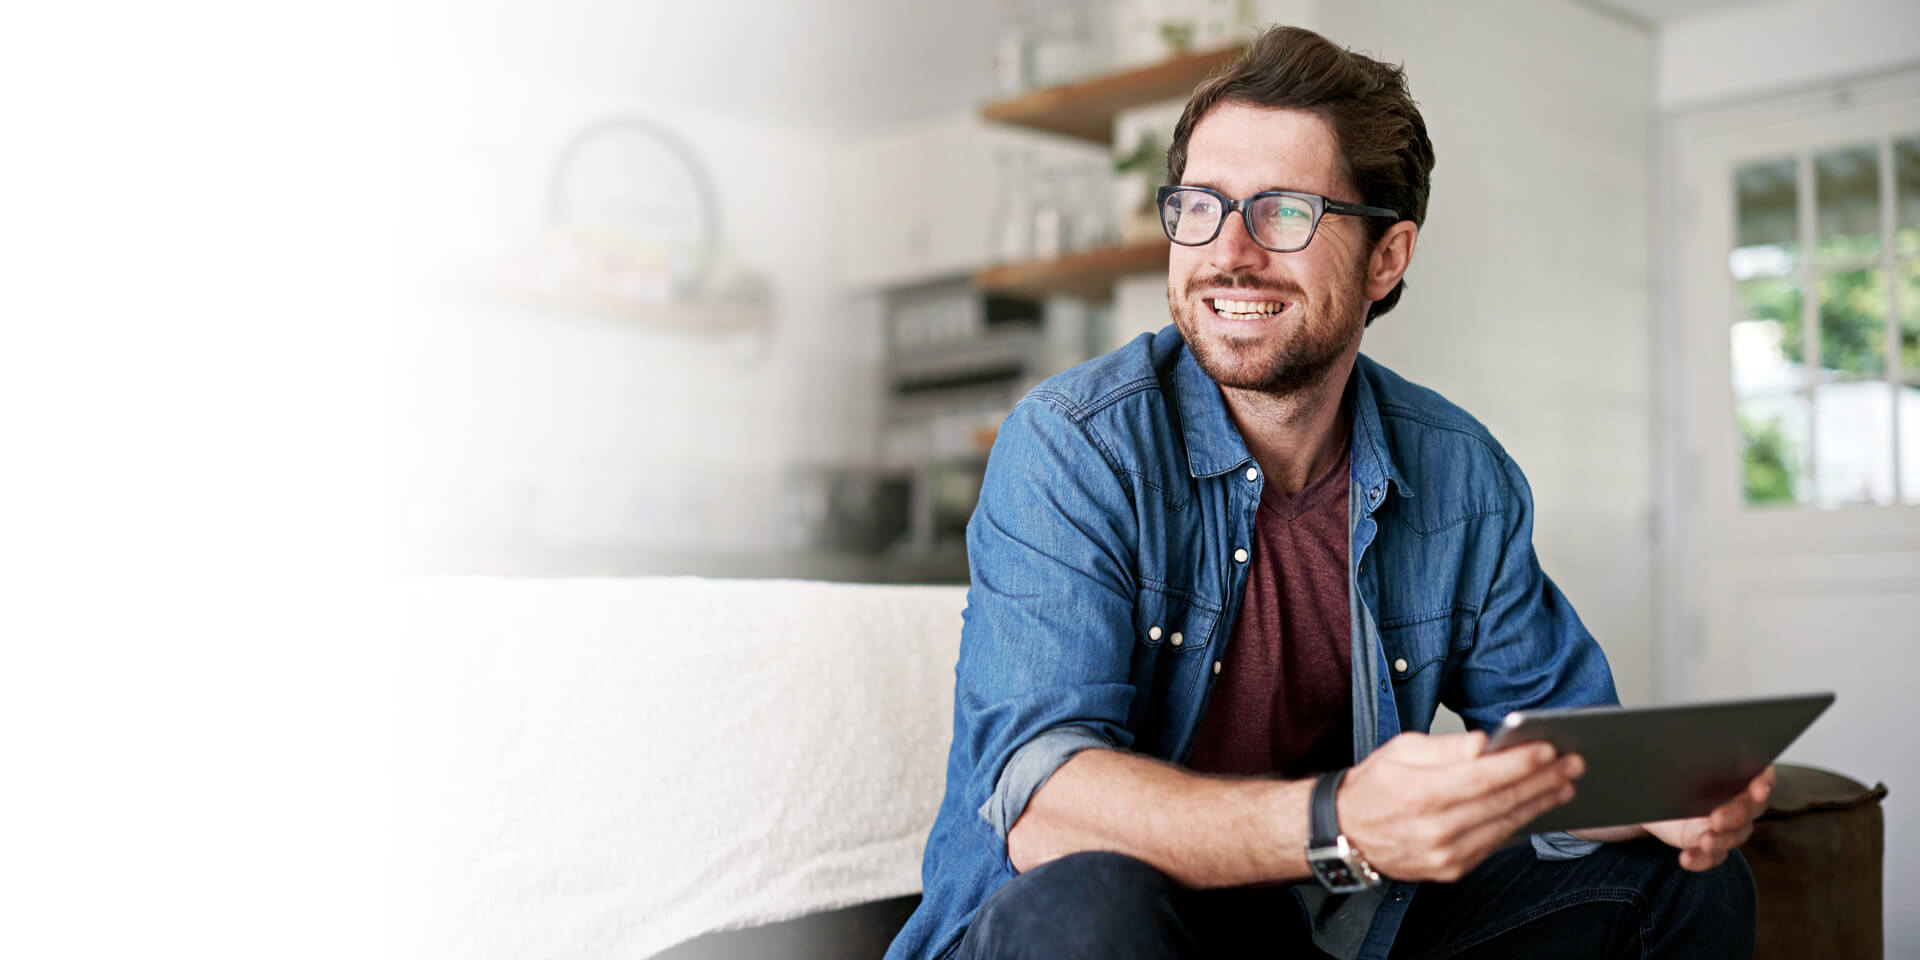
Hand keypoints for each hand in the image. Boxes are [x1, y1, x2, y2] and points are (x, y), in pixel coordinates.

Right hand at [1338, 731, 1582, 882]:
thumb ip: (1444, 747)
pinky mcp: (1452, 869)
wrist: (1347, 832)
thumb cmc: (1375, 785)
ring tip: (1565, 783)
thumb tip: (1483, 744)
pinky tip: (1536, 806)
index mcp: (1420, 794)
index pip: (1482, 777)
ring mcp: (1445, 854)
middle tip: (1572, 763)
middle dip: (1543, 780)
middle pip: (1501, 802)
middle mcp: (1435, 829)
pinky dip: (1519, 823)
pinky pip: (1494, 843)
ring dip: (1540, 803)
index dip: (1519, 763)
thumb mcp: (1399, 750)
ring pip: (1504, 825)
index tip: (1548, 748)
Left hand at [1643, 765, 1773, 870]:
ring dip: (1720, 840)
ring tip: (1704, 840)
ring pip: (1733, 837)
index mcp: (1737, 776)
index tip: (1759, 788)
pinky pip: (1712, 857)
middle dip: (1735, 815)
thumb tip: (1681, 731)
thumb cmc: (1670, 769)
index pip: (1762, 777)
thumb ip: (1689, 752)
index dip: (1764, 782)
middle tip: (1717, 818)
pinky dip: (1700, 859)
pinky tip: (1685, 858)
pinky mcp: (1710, 845)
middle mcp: (1739, 803)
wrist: (1650, 797)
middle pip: (1749, 811)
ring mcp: (1726, 827)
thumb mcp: (1676, 758)